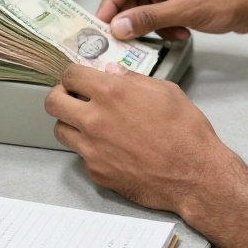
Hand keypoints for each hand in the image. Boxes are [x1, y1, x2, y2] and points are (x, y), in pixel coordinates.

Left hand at [46, 62, 243, 215]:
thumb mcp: (166, 92)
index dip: (73, 74)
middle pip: (53, 102)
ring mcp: (92, 149)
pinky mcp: (96, 172)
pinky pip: (80, 155)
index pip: (71, 75)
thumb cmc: (186, 133)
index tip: (77, 78)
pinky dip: (89, 149)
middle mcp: (95, 120)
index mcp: (112, 93)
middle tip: (72, 97)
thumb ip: (133, 80)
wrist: (195, 175)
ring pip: (60, 130)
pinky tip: (108, 147)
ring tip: (89, 123)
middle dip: (60, 96)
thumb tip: (113, 73)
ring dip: (70, 123)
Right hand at [96, 0, 247, 40]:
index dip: (110, 3)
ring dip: (150, 25)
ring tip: (164, 35)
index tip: (101, 24)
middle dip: (130, 17)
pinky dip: (163, 27)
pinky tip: (179, 34)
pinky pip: (158, 13)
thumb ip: (150, 18)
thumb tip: (120, 25)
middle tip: (121, 38)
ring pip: (144, 6)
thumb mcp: (186, 11)